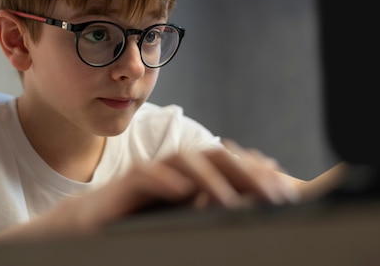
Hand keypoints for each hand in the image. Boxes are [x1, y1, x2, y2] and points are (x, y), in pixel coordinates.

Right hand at [60, 146, 299, 233]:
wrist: (94, 222)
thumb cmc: (142, 220)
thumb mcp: (186, 216)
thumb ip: (216, 204)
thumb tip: (258, 193)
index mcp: (195, 174)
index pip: (233, 164)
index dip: (259, 174)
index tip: (285, 193)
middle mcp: (177, 168)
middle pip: (215, 157)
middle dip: (246, 172)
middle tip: (271, 195)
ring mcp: (153, 172)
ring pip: (184, 161)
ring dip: (210, 178)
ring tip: (230, 200)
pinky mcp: (126, 183)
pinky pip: (146, 175)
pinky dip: (165, 181)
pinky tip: (183, 193)